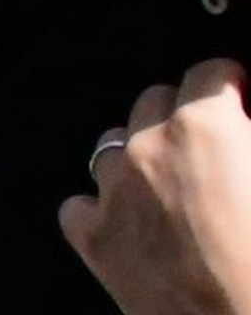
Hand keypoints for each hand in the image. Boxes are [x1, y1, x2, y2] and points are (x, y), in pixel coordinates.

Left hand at [60, 59, 250, 314]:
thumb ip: (250, 138)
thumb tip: (243, 126)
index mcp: (203, 126)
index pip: (208, 73)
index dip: (231, 88)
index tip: (244, 105)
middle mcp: (145, 149)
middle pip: (154, 102)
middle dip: (184, 116)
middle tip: (214, 150)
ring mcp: (111, 195)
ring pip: (112, 148)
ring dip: (142, 156)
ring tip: (175, 190)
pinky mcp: (92, 242)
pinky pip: (80, 205)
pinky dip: (102, 208)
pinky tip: (135, 226)